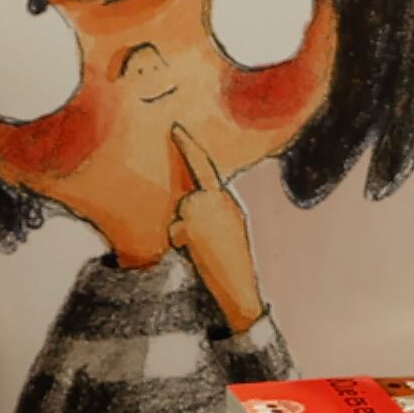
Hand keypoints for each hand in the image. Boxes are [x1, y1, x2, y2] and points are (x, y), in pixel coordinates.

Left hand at [166, 122, 262, 329]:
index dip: (188, 145)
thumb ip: (213, 211)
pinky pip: (175, 231)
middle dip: (189, 224)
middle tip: (200, 228)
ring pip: (179, 217)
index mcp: (226, 198)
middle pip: (187, 200)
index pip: (204, 166)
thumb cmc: (234, 262)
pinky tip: (198, 253)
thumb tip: (188, 209)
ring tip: (205, 250)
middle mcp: (215, 196)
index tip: (176, 128)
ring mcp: (201, 206)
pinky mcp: (189, 219)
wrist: (239, 284)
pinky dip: (181, 244)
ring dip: (185, 235)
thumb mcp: (229, 229)